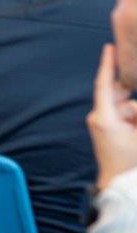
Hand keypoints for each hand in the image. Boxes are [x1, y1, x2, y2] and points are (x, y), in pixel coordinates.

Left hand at [87, 44, 136, 190]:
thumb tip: (134, 104)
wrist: (119, 185)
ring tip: (134, 135)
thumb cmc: (130, 163)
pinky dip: (134, 119)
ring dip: (136, 114)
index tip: (109, 47)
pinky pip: (125, 115)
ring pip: (127, 106)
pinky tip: (134, 131)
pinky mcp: (107, 128)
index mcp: (104, 117)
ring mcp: (103, 123)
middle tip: (132, 125)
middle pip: (120, 95)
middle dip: (133, 98)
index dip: (107, 65)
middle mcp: (100, 117)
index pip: (104, 85)